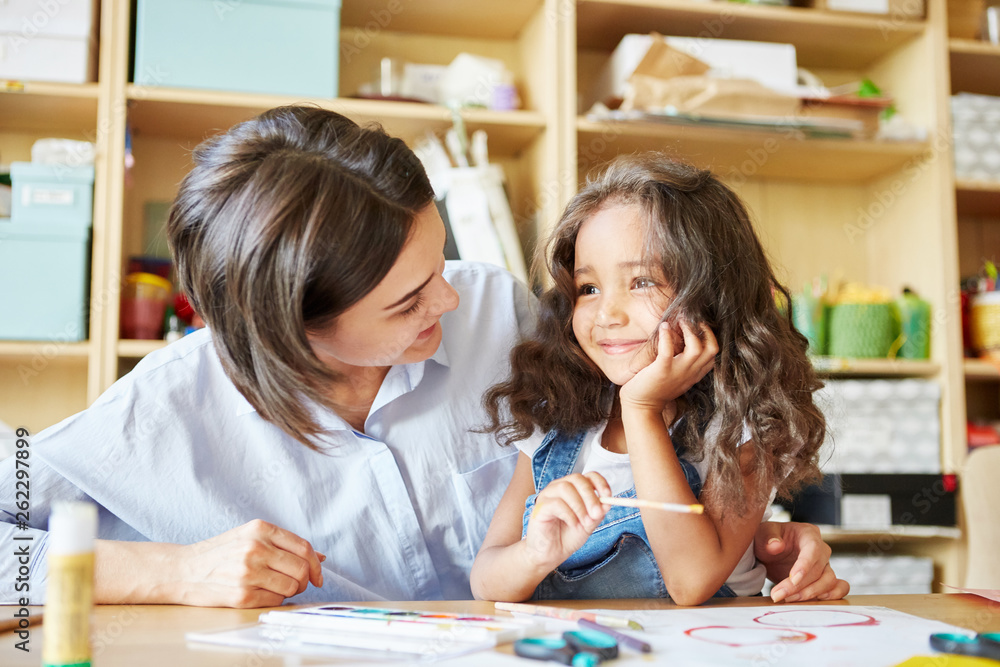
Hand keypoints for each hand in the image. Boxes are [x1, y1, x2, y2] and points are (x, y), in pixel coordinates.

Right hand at [175, 519, 325, 607]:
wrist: (183, 570)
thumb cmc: (219, 553)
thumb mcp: (249, 536)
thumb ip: (284, 544)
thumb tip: (320, 557)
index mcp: (260, 529)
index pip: (303, 547)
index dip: (315, 564)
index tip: (317, 575)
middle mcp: (255, 548)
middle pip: (301, 569)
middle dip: (304, 580)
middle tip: (296, 584)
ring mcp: (248, 572)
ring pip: (292, 587)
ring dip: (289, 591)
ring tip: (273, 587)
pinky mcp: (242, 595)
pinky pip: (276, 600)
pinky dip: (274, 599)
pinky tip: (260, 593)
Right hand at [524, 473, 611, 570]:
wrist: (552, 554)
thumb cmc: (567, 536)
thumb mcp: (589, 524)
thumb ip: (597, 513)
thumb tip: (608, 502)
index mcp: (574, 489)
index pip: (588, 476)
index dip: (600, 483)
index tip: (608, 495)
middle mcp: (559, 488)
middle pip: (577, 479)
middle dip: (590, 496)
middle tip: (597, 513)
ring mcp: (548, 495)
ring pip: (565, 488)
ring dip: (579, 506)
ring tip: (584, 523)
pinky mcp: (540, 507)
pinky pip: (555, 503)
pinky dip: (568, 514)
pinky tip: (572, 524)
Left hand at [619, 320, 716, 418]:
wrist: (641, 407)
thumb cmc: (656, 389)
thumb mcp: (678, 377)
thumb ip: (685, 364)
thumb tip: (683, 341)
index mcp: (695, 373)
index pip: (714, 354)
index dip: (710, 337)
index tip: (699, 325)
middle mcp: (690, 373)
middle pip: (712, 349)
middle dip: (705, 330)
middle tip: (693, 319)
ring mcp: (677, 372)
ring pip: (697, 348)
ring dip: (690, 330)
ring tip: (680, 320)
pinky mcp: (661, 371)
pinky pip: (668, 350)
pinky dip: (667, 336)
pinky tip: (664, 326)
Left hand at [754, 521, 849, 602]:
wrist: (768, 553)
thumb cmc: (767, 540)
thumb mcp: (762, 534)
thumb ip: (768, 538)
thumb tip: (776, 545)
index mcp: (808, 533)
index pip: (813, 548)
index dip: (805, 565)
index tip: (793, 579)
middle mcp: (821, 549)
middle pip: (818, 569)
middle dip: (798, 586)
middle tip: (778, 595)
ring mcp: (825, 565)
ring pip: (829, 581)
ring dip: (810, 594)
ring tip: (787, 599)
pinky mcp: (825, 579)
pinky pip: (839, 587)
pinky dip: (831, 596)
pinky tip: (813, 602)